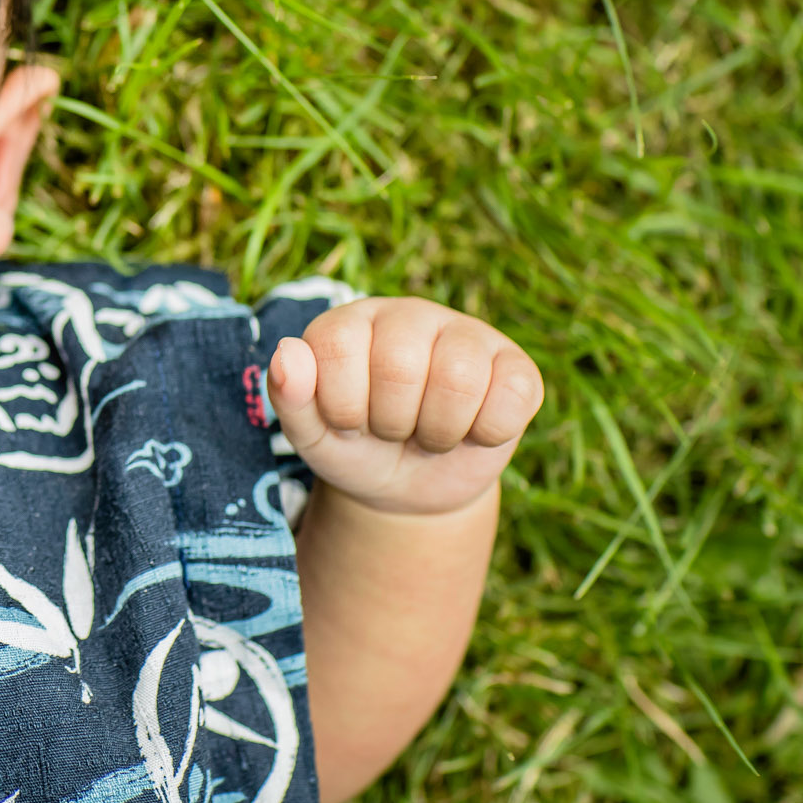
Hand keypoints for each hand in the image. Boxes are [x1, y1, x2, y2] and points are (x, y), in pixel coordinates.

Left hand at [267, 297, 543, 515]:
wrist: (409, 488)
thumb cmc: (353, 448)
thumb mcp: (310, 433)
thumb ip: (289, 395)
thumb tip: (287, 353)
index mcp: (350, 321)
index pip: (338, 349)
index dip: (343, 408)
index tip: (348, 424)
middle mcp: (408, 315)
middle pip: (400, 366)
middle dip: (390, 423)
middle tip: (392, 430)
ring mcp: (466, 334)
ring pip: (459, 378)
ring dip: (437, 431)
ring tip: (427, 432)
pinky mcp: (515, 365)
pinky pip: (513, 394)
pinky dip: (487, 432)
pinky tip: (471, 432)